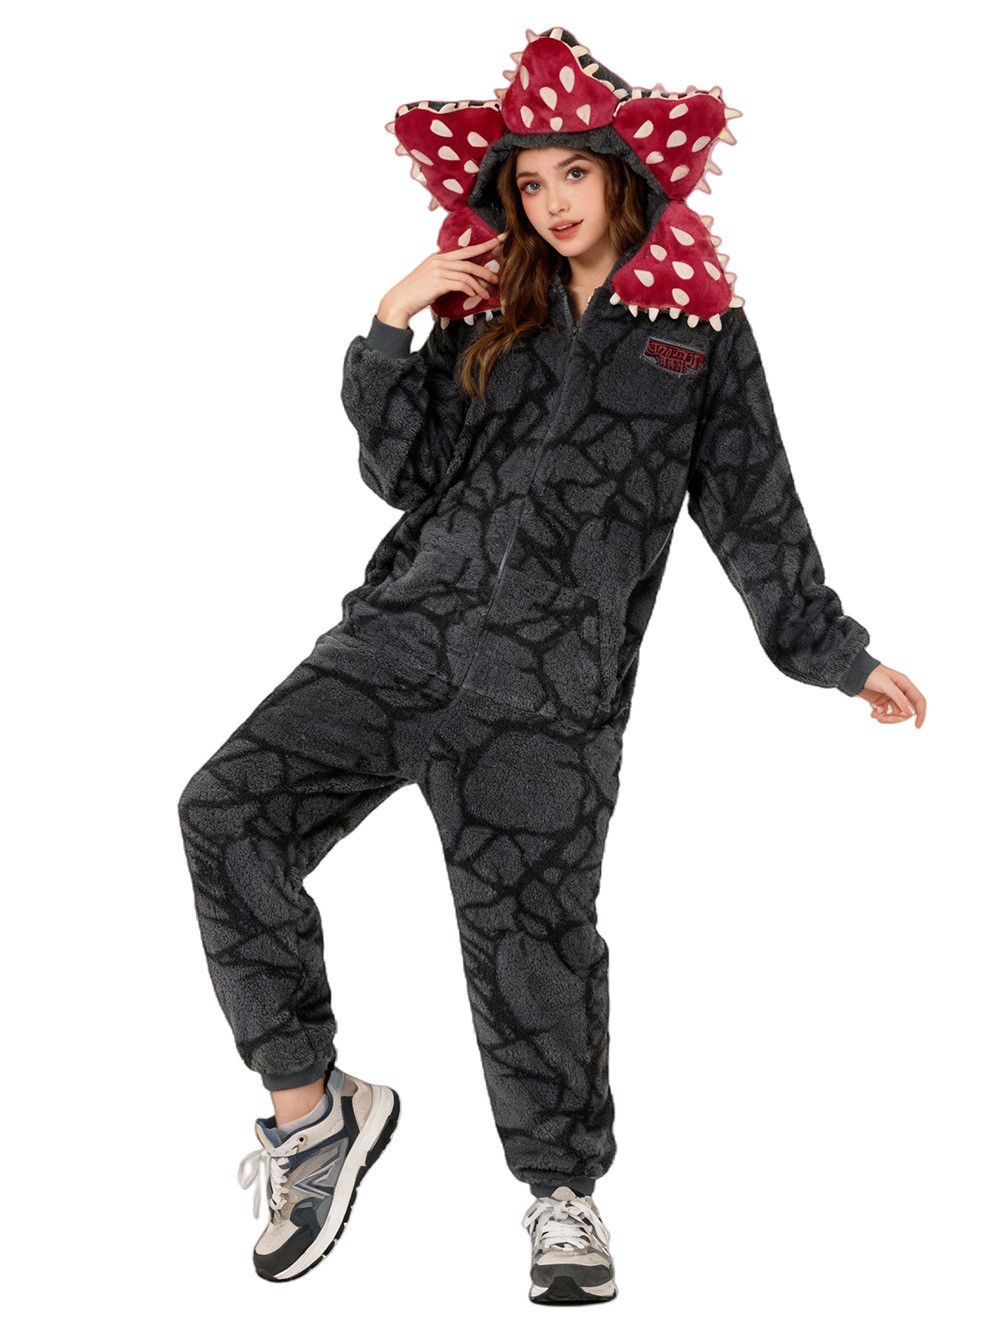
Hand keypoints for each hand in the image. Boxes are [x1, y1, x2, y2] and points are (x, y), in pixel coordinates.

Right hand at [377, 233, 507, 328]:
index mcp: (438, 257)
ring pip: (468, 273)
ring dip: (481, 284)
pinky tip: (477, 296)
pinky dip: (472, 290)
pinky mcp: (439, 282)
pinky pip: (462, 284)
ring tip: (489, 292)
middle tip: (499, 277)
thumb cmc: (416, 293)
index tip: (499, 241)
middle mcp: (439, 260)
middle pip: (469, 260)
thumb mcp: (431, 279)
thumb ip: (445, 274)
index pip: (465, 249)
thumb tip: (462, 281)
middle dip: (486, 268)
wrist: (400, 301)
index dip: (484, 245)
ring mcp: (439, 270)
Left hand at [857, 663, 925, 727]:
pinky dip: (880, 715)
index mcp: (905, 685)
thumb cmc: (870, 673)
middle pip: (906, 711)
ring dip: (886, 717)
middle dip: (896, 717)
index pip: (919, 701)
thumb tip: (910, 712)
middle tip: (884, 718)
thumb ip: (899, 698)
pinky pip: (885, 713)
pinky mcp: (881, 701)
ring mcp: (890, 697)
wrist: (854, 673)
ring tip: (876, 715)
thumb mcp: (886, 685)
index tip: (917, 726)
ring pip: (895, 713)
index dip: (921, 714)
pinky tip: (873, 713)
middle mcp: (900, 691)